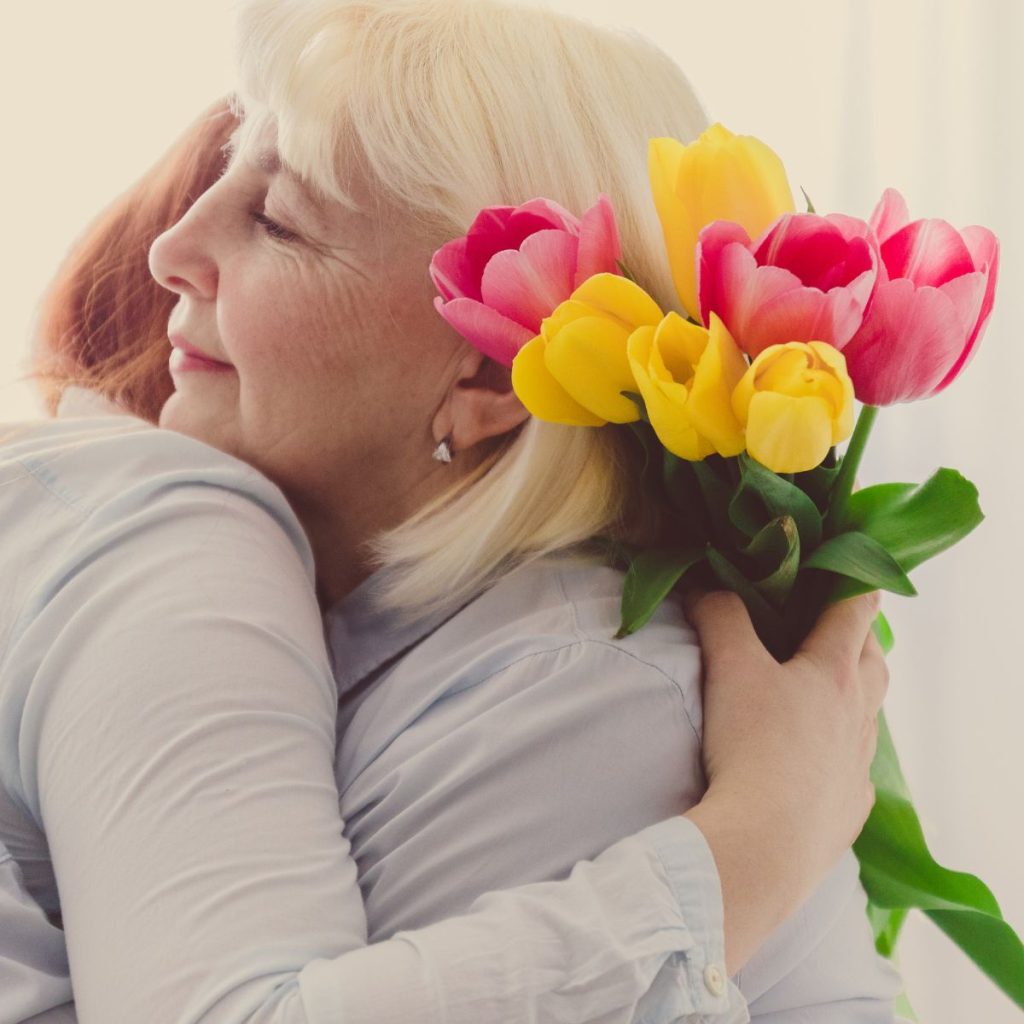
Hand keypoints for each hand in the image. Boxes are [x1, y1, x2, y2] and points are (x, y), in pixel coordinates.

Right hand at [680, 589, 887, 970]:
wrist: (765, 845)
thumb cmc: (752, 748)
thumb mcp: (728, 669)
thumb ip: (719, 617)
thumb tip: (706, 586)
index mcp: (833, 672)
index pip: (856, 611)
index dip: (853, 583)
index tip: (844, 568)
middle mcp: (858, 714)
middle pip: (874, 660)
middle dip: (860, 637)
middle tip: (833, 627)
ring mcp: (857, 764)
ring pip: (869, 715)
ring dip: (854, 694)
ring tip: (826, 690)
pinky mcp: (849, 807)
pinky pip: (855, 768)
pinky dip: (841, 751)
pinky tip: (818, 759)